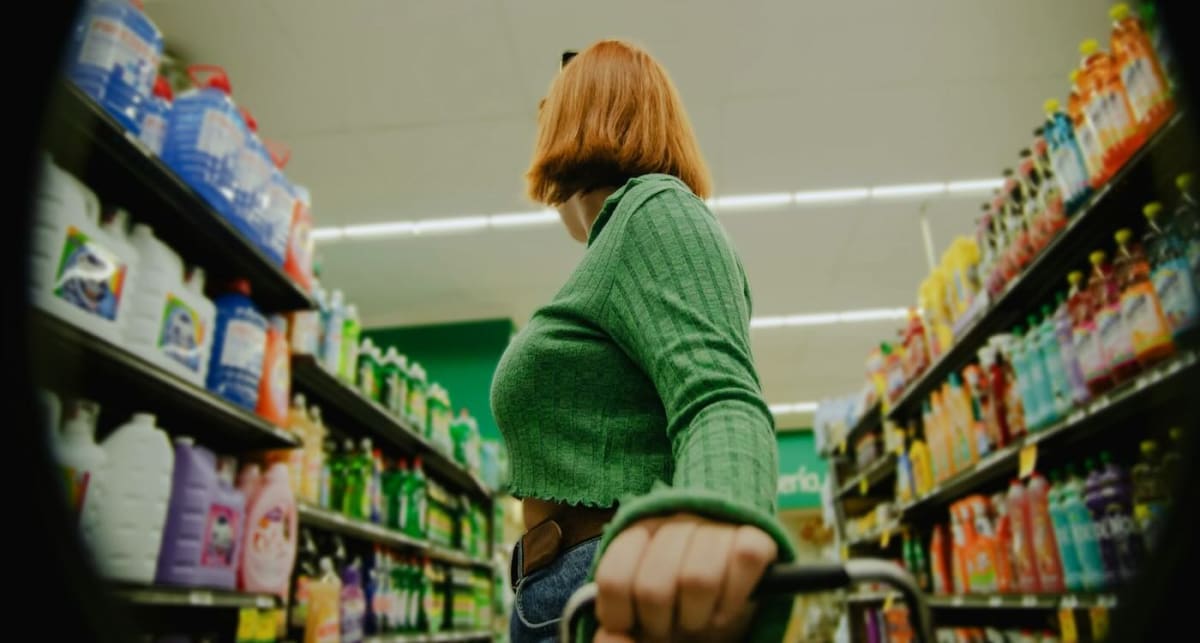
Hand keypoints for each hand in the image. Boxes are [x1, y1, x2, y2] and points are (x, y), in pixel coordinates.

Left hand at [593, 513, 776, 642]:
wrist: (726, 601)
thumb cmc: (676, 605)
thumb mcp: (641, 614)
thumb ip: (619, 625)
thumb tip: (611, 638)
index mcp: (637, 532)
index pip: (614, 578)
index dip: (618, 615)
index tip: (629, 625)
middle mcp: (675, 519)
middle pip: (653, 588)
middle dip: (659, 622)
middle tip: (669, 625)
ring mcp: (716, 524)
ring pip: (697, 580)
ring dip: (696, 616)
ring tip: (697, 619)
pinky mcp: (755, 535)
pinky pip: (744, 561)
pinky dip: (733, 600)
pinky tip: (723, 609)